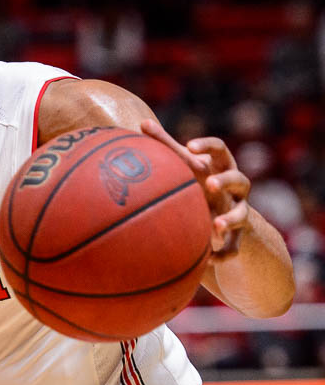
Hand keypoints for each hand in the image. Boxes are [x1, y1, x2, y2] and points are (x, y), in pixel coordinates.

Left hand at [141, 119, 249, 255]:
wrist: (232, 223)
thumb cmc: (203, 188)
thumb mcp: (190, 169)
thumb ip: (168, 147)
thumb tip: (141, 123)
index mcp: (220, 169)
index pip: (220, 151)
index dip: (207, 146)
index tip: (189, 147)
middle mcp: (234, 190)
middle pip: (239, 179)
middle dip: (226, 180)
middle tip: (210, 184)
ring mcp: (239, 213)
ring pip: (243, 214)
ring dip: (231, 218)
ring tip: (216, 225)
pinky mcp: (239, 239)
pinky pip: (235, 248)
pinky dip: (224, 254)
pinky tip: (210, 261)